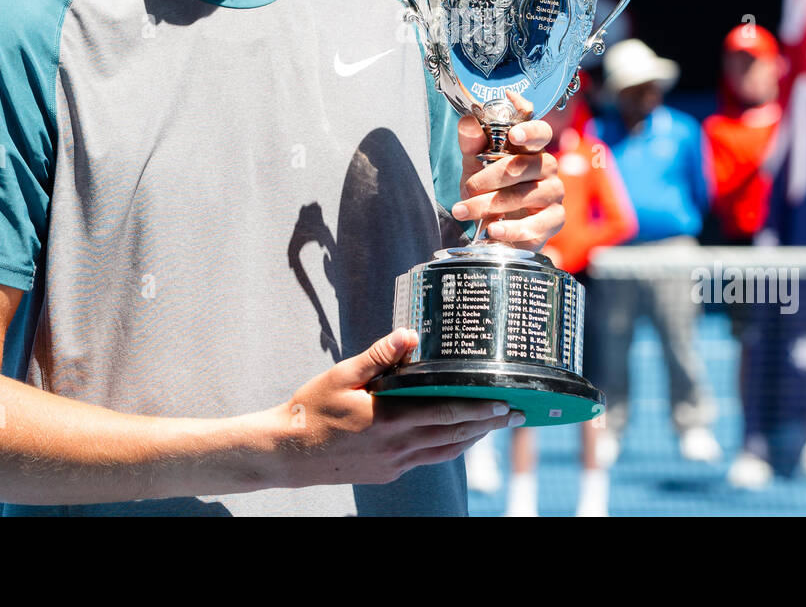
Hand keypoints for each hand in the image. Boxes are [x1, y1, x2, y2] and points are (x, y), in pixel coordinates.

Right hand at [275, 328, 521, 487]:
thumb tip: (409, 333)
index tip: (505, 403)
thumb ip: (379, 356)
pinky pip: (426, 459)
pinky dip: (447, 448)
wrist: (289, 453)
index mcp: (390, 418)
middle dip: (488, 425)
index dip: (480, 410)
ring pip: (444, 452)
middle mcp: (398, 445)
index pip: (447, 414)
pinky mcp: (388, 472)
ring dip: (472, 439)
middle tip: (516, 415)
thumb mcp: (343, 375)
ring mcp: (394, 463)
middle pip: (454, 435)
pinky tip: (455, 438)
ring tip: (494, 427)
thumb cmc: (314, 408)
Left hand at [452, 90, 564, 250]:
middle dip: (490, 178)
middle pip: (524, 165)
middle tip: (468, 187)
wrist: (494, 227)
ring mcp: (553, 193)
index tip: (513, 134)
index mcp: (531, 147)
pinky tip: (492, 230)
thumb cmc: (489, 189)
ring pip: (525, 195)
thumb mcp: (474, 164)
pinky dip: (510, 229)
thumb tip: (467, 121)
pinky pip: (535, 224)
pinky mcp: (554, 219)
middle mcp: (547, 167)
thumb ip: (471, 143)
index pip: (540, 131)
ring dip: (490, 204)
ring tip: (463, 211)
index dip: (529, 130)